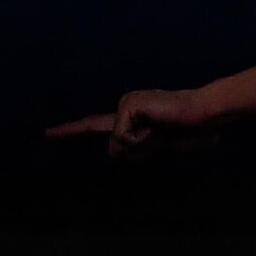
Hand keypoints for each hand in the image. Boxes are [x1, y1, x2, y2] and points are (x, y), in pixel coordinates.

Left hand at [44, 88, 218, 160]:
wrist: (206, 114)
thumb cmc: (194, 130)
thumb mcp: (160, 147)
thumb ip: (135, 150)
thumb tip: (115, 149)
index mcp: (132, 117)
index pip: (96, 125)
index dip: (73, 130)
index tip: (49, 133)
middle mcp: (125, 107)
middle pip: (115, 147)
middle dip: (141, 151)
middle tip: (164, 136)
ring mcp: (126, 104)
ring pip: (120, 145)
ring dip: (145, 147)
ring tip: (165, 131)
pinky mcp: (128, 105)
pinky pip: (124, 138)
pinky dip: (144, 141)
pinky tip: (159, 128)